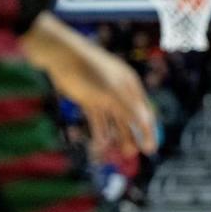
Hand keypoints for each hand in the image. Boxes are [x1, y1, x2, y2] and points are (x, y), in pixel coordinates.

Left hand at [22, 15, 156, 156]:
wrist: (61, 57)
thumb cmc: (91, 71)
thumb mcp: (113, 92)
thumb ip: (130, 109)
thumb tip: (146, 124)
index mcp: (131, 87)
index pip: (144, 113)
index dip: (148, 132)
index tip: (149, 150)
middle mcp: (120, 93)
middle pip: (130, 119)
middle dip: (132, 137)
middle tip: (130, 154)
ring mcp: (104, 97)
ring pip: (114, 121)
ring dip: (118, 137)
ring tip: (118, 152)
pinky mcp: (89, 100)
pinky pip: (98, 119)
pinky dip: (100, 131)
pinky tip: (101, 143)